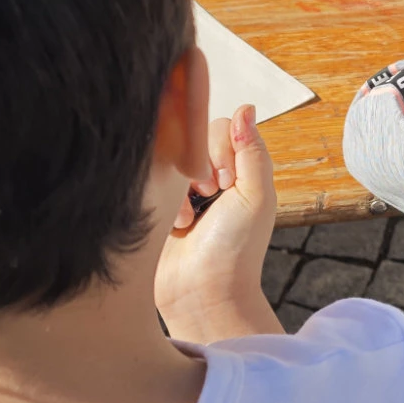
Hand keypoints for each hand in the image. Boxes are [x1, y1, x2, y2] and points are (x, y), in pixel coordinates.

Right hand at [155, 104, 284, 343]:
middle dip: (197, 166)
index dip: (220, 149)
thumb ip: (251, 151)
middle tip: (209, 196)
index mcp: (238, 172)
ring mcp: (179, 194)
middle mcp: (208, 179)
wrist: (204, 296)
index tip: (228, 182)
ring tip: (190, 218)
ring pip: (166, 160)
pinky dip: (161, 202)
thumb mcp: (256, 196)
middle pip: (189, 140)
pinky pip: (147, 183)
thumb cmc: (236, 251)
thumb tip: (245, 107)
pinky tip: (174, 226)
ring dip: (179, 187)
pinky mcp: (155, 209)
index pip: (219, 128)